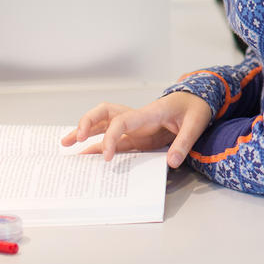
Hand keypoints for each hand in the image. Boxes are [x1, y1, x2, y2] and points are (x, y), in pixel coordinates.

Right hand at [61, 92, 212, 168]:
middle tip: (73, 139)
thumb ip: (183, 142)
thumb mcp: (196, 123)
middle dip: (87, 123)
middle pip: (105, 113)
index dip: (111, 138)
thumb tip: (170, 162)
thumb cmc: (195, 108)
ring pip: (104, 124)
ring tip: (66, 144)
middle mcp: (137, 117)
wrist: (197, 101)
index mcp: (149, 113)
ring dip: (85, 131)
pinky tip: (86, 154)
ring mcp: (136, 125)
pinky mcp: (137, 134)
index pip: (122, 121)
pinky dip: (99, 144)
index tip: (108, 157)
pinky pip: (114, 138)